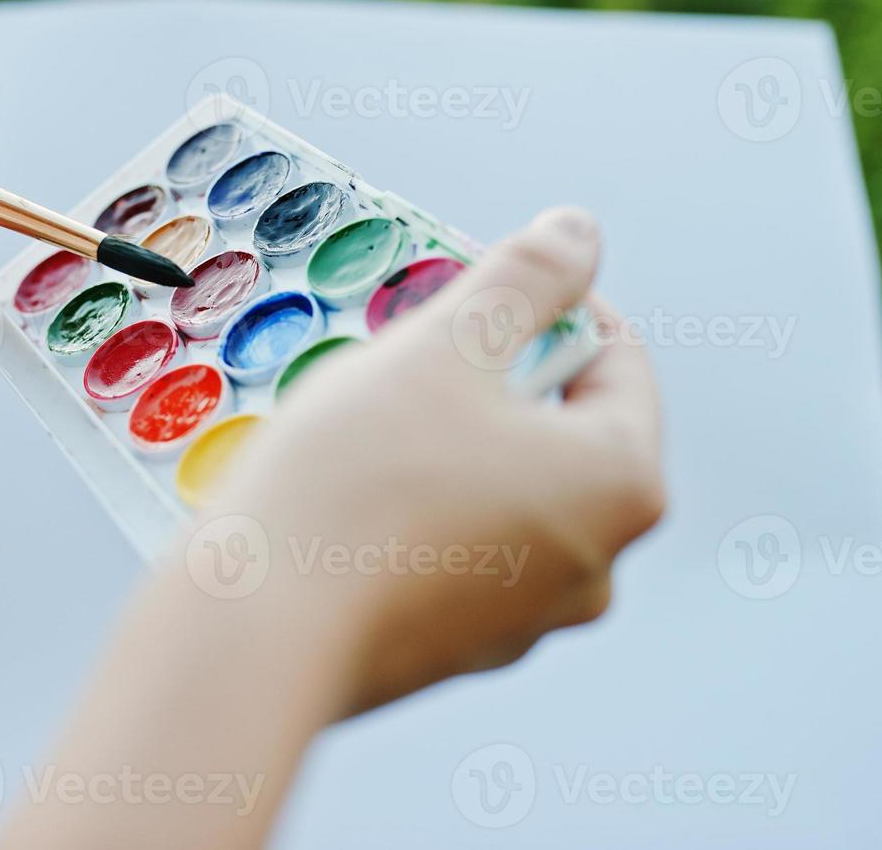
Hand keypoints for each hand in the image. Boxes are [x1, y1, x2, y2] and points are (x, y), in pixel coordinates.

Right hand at [1, 208, 664, 849]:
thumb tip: (579, 232)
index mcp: (622, 485)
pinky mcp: (457, 649)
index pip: (613, 358)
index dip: (543, 300)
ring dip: (450, 438)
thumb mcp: (447, 347)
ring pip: (501, 487)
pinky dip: (421, 505)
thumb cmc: (360, 480)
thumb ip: (526, 278)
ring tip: (367, 413)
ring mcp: (526, 618)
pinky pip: (456, 546)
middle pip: (557, 426)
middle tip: (409, 344)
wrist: (259, 632)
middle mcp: (594, 565)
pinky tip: (351, 487)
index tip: (470, 279)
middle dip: (488, 374)